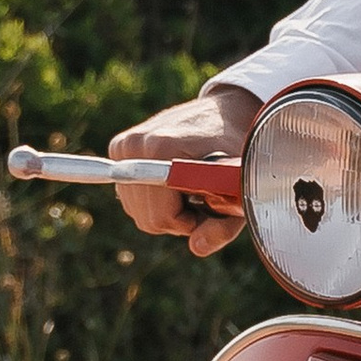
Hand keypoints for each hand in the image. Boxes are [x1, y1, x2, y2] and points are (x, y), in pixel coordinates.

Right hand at [108, 87, 257, 256]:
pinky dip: (156, 200)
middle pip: (148, 219)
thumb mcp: (241, 187)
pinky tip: (176, 182)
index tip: (210, 204)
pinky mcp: (120, 148)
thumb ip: (223, 223)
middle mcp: (135, 146)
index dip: (190, 222)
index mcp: (161, 150)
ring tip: (193, 187)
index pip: (161, 217)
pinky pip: (133, 198)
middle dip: (180, 220)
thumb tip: (196, 248)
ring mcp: (124, 146)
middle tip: (206, 198)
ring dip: (168, 211)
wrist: (225, 112)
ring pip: (139, 212)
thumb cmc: (238, 148)